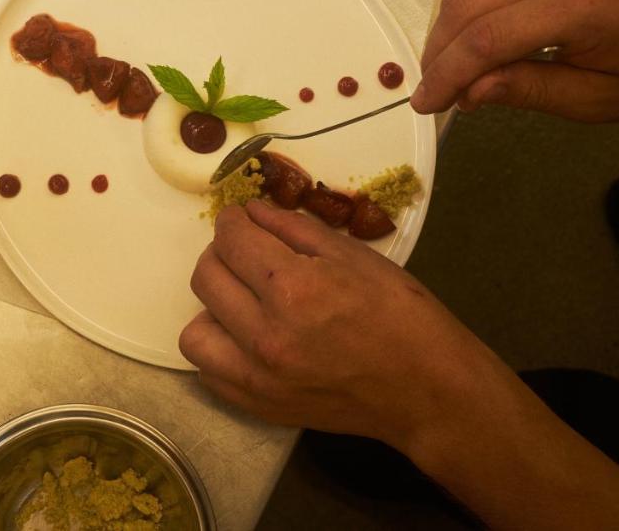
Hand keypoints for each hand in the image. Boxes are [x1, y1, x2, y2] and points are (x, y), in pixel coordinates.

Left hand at [179, 201, 510, 451]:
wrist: (425, 389)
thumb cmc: (400, 314)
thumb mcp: (353, 255)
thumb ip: (293, 228)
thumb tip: (252, 212)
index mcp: (293, 288)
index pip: (232, 239)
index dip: (233, 220)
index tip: (243, 220)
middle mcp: (265, 333)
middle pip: (206, 277)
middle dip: (221, 253)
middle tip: (247, 253)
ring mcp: (258, 376)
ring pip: (194, 331)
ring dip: (213, 307)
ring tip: (243, 301)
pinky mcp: (259, 405)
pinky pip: (208, 372)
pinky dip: (219, 349)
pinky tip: (246, 337)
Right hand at [411, 0, 618, 121]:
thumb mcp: (597, 100)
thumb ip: (529, 92)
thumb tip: (468, 93)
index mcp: (579, 6)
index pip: (487, 38)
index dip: (446, 74)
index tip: (424, 105)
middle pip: (467, 6)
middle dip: (437, 54)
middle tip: (432, 95)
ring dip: (445, 34)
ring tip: (448, 76)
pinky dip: (464, 17)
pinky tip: (468, 50)